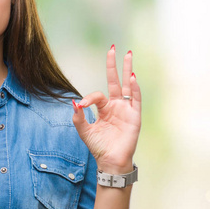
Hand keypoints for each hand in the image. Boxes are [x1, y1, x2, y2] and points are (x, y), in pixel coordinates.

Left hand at [72, 45, 140, 172]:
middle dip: (114, 65)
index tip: (82, 105)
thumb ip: (78, 117)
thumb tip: (73, 102)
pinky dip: (134, 88)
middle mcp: (116, 105)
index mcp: (104, 108)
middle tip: (112, 48)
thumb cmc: (98, 146)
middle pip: (115, 80)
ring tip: (128, 54)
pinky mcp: (135, 116)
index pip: (97, 95)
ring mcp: (126, 109)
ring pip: (128, 86)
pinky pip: (136, 99)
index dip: (89, 98)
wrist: (110, 161)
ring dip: (128, 70)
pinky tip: (132, 77)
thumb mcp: (84, 131)